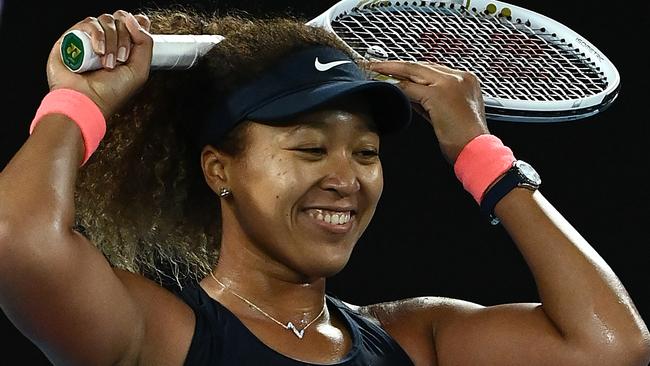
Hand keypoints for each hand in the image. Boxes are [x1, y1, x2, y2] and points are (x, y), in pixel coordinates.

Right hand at [46, 10, 152, 117]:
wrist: (86, 102)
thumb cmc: (111, 93)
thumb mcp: (139, 71)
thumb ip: (145, 43)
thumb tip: (135, 20)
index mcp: (124, 49)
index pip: (134, 23)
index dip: (138, 25)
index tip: (137, 39)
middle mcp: (108, 42)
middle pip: (121, 20)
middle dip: (125, 38)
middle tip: (121, 59)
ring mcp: (90, 38)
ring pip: (106, 20)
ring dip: (112, 40)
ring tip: (107, 62)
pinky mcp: (73, 36)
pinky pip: (89, 22)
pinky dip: (97, 35)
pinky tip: (98, 52)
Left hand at [369, 61, 489, 163]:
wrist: (477, 152)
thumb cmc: (465, 140)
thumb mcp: (448, 113)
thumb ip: (430, 101)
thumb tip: (410, 94)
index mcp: (466, 80)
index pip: (432, 69)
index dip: (411, 69)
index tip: (396, 70)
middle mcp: (460, 77)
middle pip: (421, 65)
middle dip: (397, 65)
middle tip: (377, 64)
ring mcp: (450, 83)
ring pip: (414, 71)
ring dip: (392, 71)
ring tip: (375, 70)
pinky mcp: (439, 94)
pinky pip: (411, 88)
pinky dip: (397, 88)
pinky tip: (384, 86)